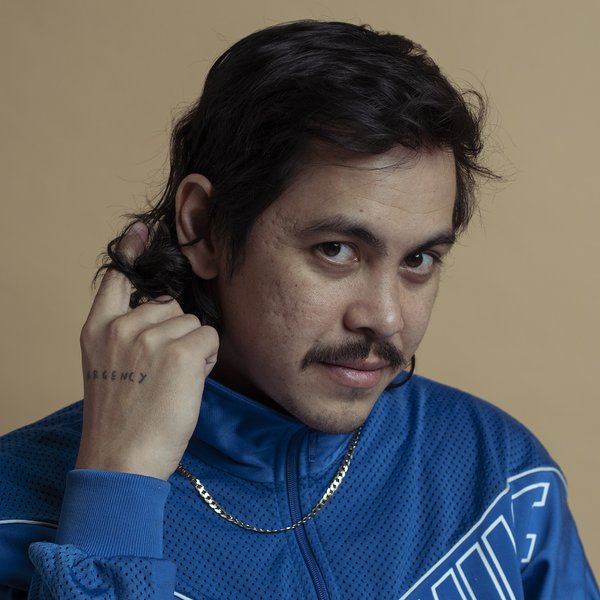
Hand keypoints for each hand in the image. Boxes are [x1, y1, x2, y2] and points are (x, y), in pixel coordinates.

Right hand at [76, 222, 218, 479]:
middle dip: (175, 332)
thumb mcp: (110, 369)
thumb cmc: (122, 420)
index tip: (142, 228)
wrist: (121, 460)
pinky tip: (188, 381)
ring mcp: (149, 336)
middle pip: (169, 305)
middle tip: (161, 371)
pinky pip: (209, 335)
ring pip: (192, 321)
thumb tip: (168, 312)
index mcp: (97, 330)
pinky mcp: (180, 350)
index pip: (115, 279)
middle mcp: (121, 327)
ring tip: (172, 380)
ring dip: (192, 346)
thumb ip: (128, 335)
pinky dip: (206, 356)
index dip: (131, 251)